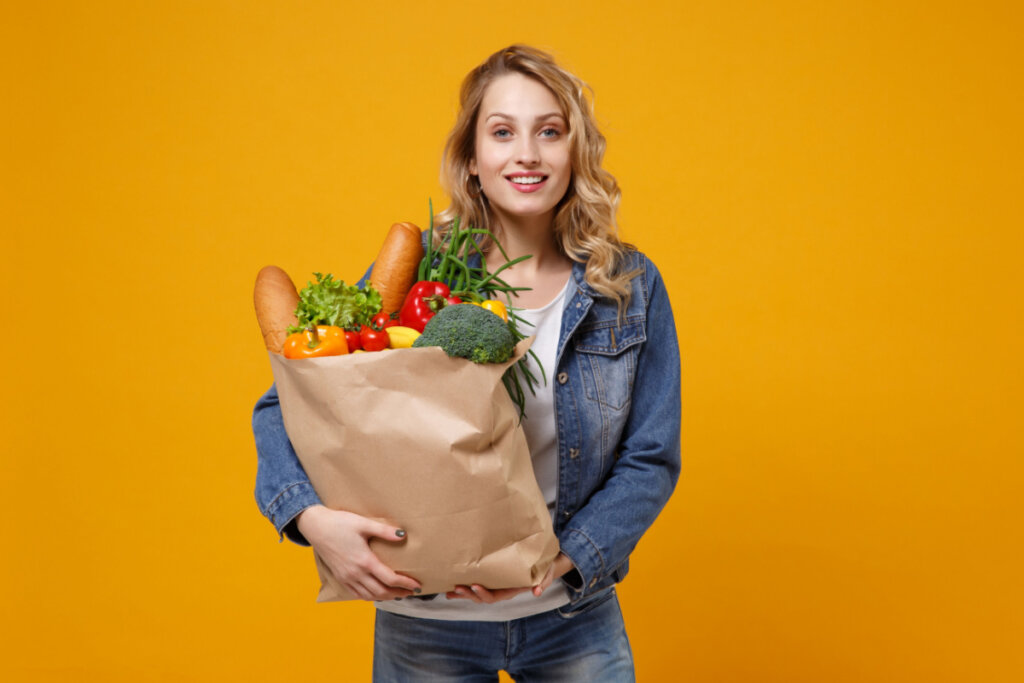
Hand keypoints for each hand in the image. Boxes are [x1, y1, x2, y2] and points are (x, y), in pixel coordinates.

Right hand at [296, 505, 420, 601]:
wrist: (316, 527)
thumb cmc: (339, 523)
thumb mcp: (363, 524)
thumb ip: (384, 531)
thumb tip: (403, 535)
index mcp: (364, 561)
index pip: (390, 579)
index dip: (405, 584)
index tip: (417, 585)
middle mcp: (356, 573)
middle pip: (381, 591)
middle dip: (398, 593)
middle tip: (411, 592)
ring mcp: (347, 578)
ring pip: (369, 596)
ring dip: (385, 597)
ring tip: (397, 594)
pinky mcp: (340, 578)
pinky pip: (357, 594)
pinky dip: (370, 597)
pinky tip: (376, 594)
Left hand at [445, 552, 575, 602]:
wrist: (542, 563)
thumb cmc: (543, 568)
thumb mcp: (547, 574)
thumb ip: (543, 582)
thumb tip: (537, 592)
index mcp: (510, 590)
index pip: (495, 596)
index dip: (484, 593)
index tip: (474, 585)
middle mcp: (500, 590)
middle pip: (481, 597)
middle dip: (468, 594)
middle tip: (456, 588)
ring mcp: (495, 584)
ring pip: (476, 592)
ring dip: (462, 592)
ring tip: (448, 591)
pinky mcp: (491, 577)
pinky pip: (476, 583)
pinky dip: (464, 585)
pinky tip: (451, 584)